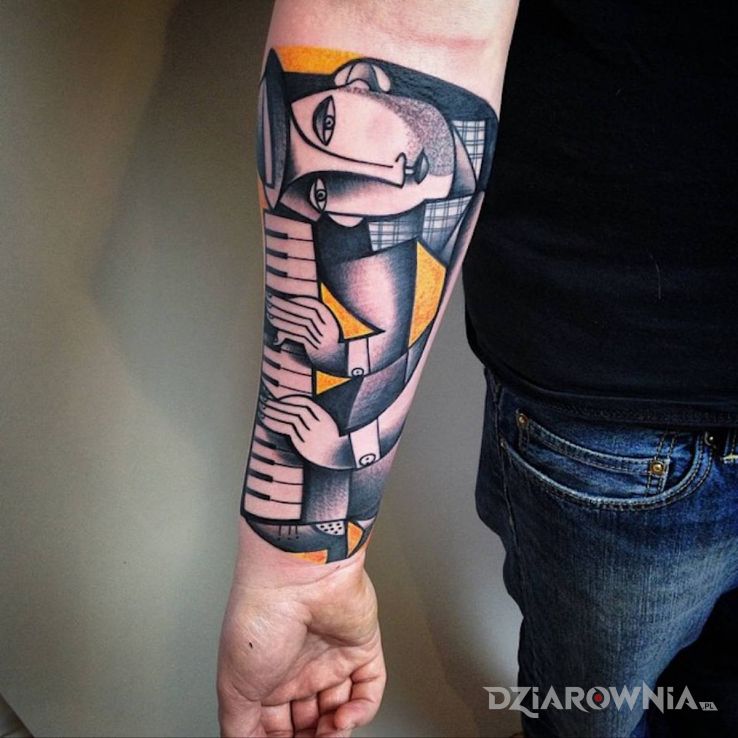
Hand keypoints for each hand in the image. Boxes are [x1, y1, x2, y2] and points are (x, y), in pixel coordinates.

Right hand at [218, 555, 384, 736]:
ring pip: (341, 710)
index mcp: (267, 675)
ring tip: (330, 735)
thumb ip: (239, 727)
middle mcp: (299, 666)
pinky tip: (344, 717)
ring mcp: (331, 657)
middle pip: (311, 722)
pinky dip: (362, 710)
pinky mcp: (361, 647)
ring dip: (337, 732)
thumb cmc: (261, 614)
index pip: (276, 725)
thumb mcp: (234, 685)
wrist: (297, 575)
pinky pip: (370, 687)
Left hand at [259, 395, 352, 468]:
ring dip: (276, 413)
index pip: (304, 403)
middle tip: (268, 401)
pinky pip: (287, 430)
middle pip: (295, 410)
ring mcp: (310, 435)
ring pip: (290, 419)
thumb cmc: (334, 442)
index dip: (291, 399)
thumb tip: (298, 409)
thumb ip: (315, 417)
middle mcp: (317, 424)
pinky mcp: (303, 445)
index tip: (281, 399)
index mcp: (324, 417)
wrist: (341, 459)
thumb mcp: (328, 425)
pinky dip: (276, 424)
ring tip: (265, 409)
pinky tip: (268, 421)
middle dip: (280, 405)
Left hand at [267, 295, 344, 372]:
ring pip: (299, 323)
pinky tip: (276, 332)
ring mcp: (322, 337)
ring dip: (283, 318)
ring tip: (269, 313)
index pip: (311, 304)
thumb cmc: (324, 341)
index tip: (282, 297)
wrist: (336, 361)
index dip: (295, 299)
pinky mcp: (315, 347)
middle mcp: (327, 325)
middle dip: (285, 305)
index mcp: (330, 317)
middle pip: (303, 312)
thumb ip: (312, 316)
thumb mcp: (322, 326)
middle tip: (269, 300)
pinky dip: (286, 332)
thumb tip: (288, 305)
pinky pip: (298, 336)